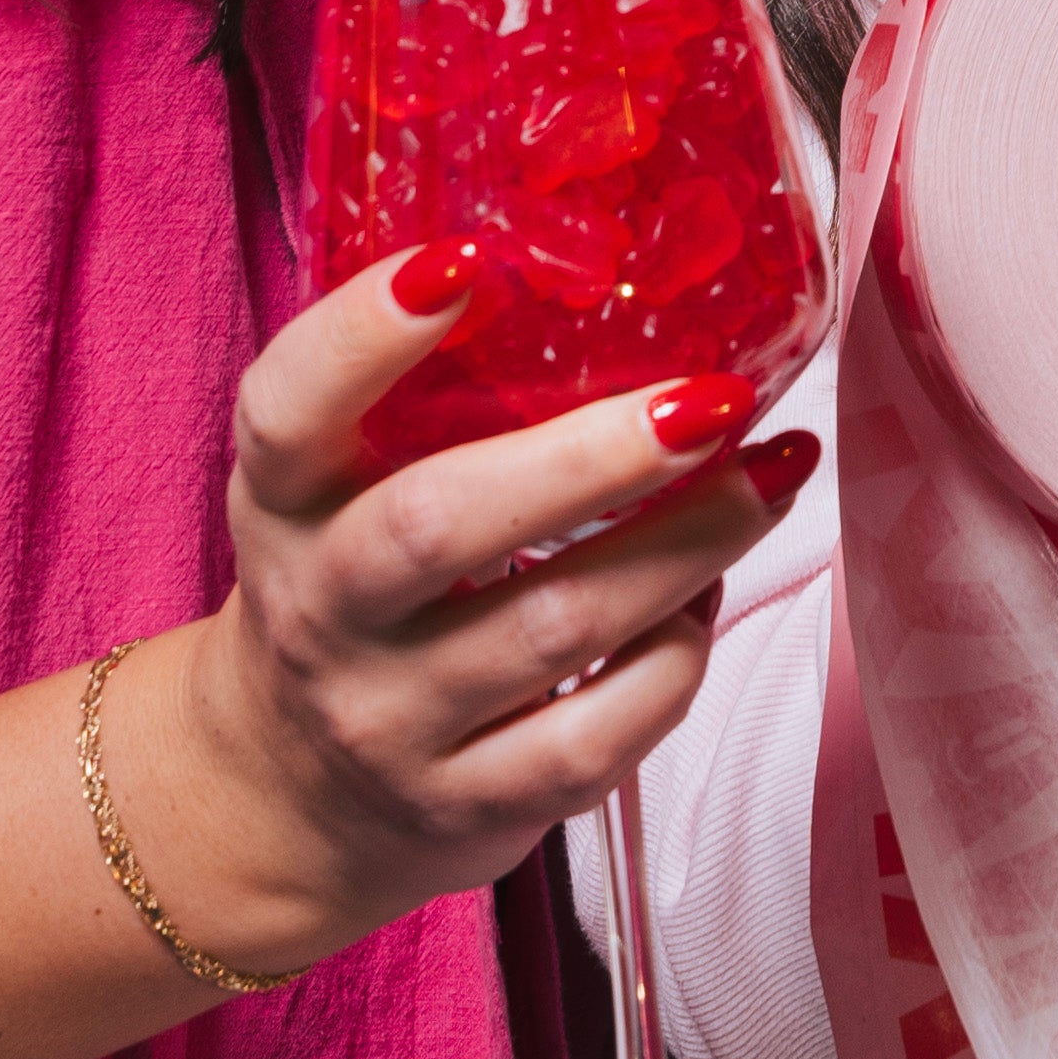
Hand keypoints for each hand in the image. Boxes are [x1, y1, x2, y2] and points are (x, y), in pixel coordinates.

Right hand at [128, 259, 813, 975]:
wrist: (285, 794)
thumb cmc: (353, 583)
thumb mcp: (336, 483)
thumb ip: (424, 392)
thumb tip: (615, 247)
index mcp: (282, 502)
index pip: (289, 409)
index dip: (364, 334)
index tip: (466, 259)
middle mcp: (323, 611)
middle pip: (442, 526)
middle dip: (596, 457)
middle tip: (714, 396)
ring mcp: (391, 722)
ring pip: (554, 631)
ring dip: (690, 543)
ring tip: (775, 469)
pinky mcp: (468, 810)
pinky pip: (597, 738)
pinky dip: (675, 658)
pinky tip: (711, 592)